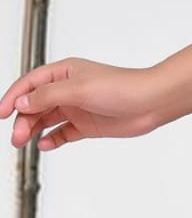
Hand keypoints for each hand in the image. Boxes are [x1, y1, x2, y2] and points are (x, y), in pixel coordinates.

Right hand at [0, 58, 163, 151]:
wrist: (151, 102)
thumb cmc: (122, 87)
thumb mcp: (79, 89)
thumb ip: (48, 96)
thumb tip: (23, 102)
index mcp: (64, 73)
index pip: (29, 84)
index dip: (13, 97)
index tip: (1, 113)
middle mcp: (68, 89)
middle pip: (34, 104)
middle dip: (22, 119)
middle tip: (17, 136)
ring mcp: (77, 108)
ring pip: (45, 119)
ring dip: (32, 130)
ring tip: (23, 141)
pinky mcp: (86, 125)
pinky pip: (62, 133)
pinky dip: (51, 139)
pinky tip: (45, 145)